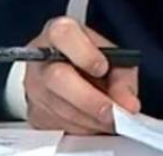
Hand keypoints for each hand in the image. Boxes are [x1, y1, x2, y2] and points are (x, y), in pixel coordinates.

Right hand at [23, 16, 140, 134]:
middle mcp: (41, 58)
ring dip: (91, 119)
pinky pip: (59, 126)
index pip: (63, 35)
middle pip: (57, 78)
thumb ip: (123, 78)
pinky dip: (82, 128)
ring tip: (110, 119)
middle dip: (90, 99)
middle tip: (113, 112)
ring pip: (60, 108)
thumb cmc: (90, 60)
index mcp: (59, 33)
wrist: (65, 72)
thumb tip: (128, 105)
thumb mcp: (113, 59)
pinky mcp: (34, 112)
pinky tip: (93, 121)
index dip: (84, 54)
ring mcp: (34, 86)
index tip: (102, 68)